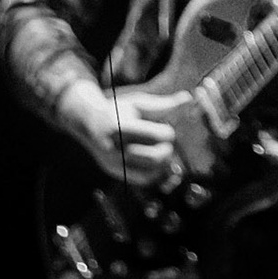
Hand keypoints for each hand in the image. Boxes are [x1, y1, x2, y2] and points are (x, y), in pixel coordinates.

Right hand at [56, 77, 189, 185]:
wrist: (88, 124)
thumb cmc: (118, 110)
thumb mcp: (138, 103)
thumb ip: (164, 104)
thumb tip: (189, 98)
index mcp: (120, 128)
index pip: (156, 136)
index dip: (167, 131)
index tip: (164, 126)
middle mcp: (115, 150)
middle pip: (156, 158)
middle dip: (167, 149)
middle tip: (164, 141)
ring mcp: (114, 164)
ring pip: (152, 173)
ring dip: (163, 162)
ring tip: (160, 149)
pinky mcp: (116, 173)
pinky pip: (143, 180)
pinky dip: (155, 172)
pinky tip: (155, 160)